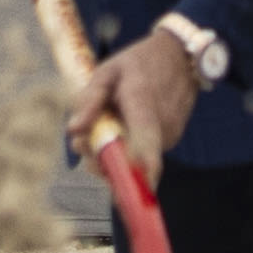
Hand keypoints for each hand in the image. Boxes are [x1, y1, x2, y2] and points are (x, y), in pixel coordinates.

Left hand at [66, 32, 198, 183]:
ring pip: (135, 159)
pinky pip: (144, 152)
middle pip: (129, 163)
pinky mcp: (172, 139)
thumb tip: (73, 131)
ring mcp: (170, 135)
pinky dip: (129, 145)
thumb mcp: (107, 71)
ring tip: (109, 121)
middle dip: (101, 161)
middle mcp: (161, 126)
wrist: (179, 56)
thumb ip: (89, 100)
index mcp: (142, 106)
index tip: (125, 196)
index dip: (136, 176)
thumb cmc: (138, 62)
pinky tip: (126, 123)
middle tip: (82, 143)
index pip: (144, 148)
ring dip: (115, 151)